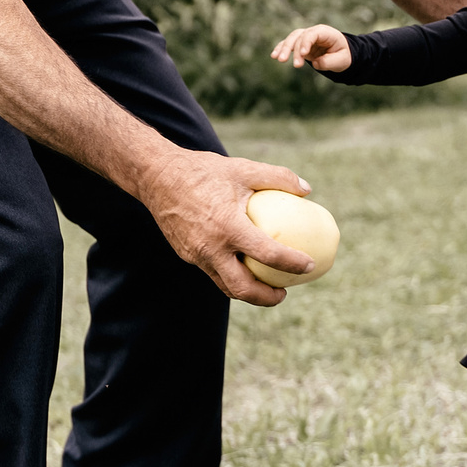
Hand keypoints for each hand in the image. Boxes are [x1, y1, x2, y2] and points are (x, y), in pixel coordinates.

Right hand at [138, 148, 315, 305]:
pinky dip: (231, 275)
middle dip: (267, 298)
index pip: (268, 254)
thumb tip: (307, 190)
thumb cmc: (203, 171)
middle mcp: (211, 247)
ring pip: (225, 285)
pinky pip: (213, 272)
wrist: (157, 176)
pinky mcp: (187, 255)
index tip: (309, 265)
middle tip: (284, 291)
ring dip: (248, 292)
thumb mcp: (243, 168)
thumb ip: (277, 177)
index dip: (292, 263)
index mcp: (228, 226)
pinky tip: (243, 266)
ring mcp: (196, 255)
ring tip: (266, 286)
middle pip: (243, 288)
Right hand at [270, 24, 351, 72]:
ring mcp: (305, 37)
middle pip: (299, 36)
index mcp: (325, 32)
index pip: (312, 34)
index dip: (306, 42)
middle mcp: (313, 32)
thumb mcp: (342, 60)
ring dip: (284, 48)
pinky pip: (288, 44)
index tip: (303, 54)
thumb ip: (329, 62)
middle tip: (295, 65)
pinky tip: (274, 56)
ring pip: (291, 39)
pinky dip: (280, 48)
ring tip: (279, 59)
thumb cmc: (343, 55)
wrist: (340, 54)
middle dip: (294, 49)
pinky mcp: (299, 44)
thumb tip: (315, 63)